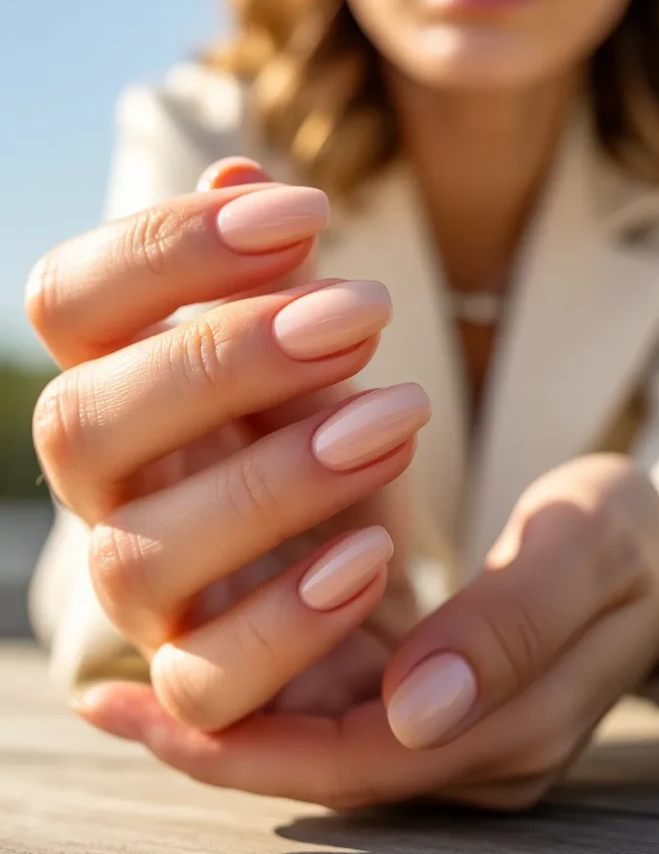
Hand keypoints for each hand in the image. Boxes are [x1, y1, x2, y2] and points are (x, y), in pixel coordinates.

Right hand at [29, 158, 429, 727]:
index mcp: (110, 386)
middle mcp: (102, 492)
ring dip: (274, 482)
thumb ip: (266, 276)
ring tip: (398, 421)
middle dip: (222, 359)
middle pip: (76, 426)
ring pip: (137, 558)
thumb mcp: (306, 348)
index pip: (64, 302)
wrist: (360, 553)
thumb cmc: (321, 429)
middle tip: (365, 313)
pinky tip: (373, 553)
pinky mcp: (199, 682)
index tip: (309, 212)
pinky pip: (203, 683)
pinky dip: (286, 620)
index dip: (167, 246)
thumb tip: (242, 170)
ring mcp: (142, 592)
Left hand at [76, 455, 658, 810]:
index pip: (355, 760)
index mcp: (505, 729)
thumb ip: (509, 625)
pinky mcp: (435, 683)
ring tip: (129, 687)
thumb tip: (414, 706)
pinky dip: (270, 674)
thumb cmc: (635, 537)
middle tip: (108, 706)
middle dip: (214, 737)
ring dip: (231, 707)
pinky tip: (216, 636)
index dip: (245, 747)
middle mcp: (464, 745)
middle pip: (317, 760)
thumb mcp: (589, 553)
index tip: (138, 711)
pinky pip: (335, 697)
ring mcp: (449, 720)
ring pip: (316, 734)